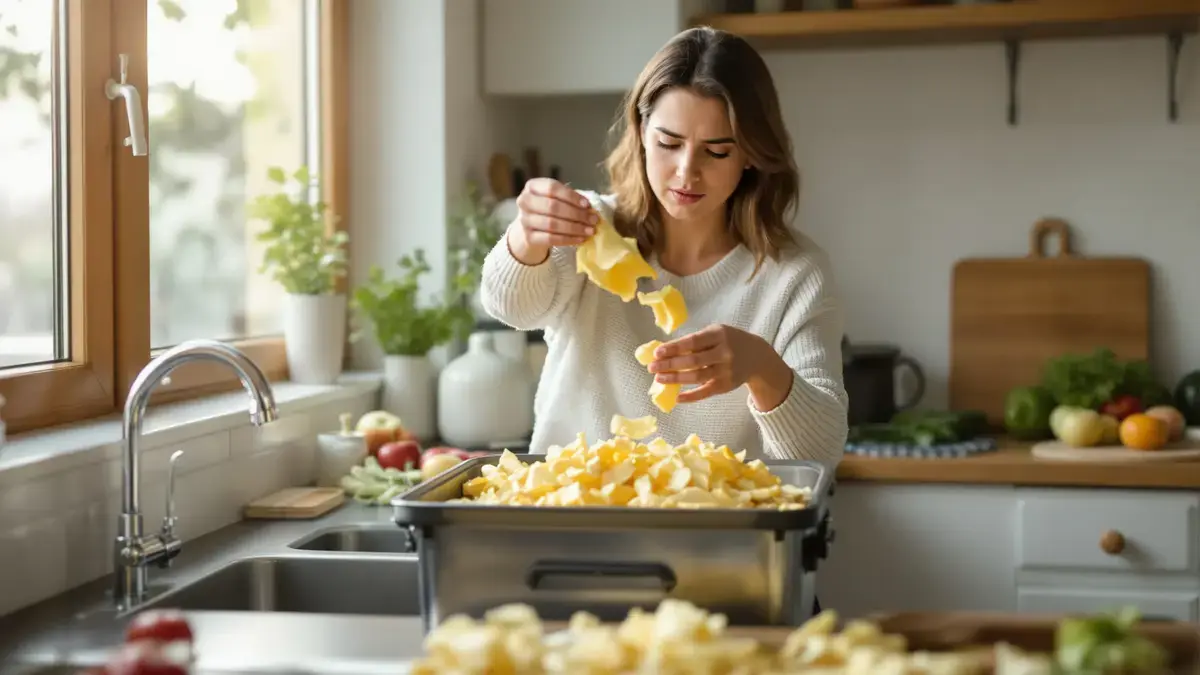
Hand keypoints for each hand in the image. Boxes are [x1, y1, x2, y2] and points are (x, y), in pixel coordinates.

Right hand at [507, 178, 597, 264]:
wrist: (532, 228)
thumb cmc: (549, 209)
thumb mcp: (557, 198)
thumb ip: (571, 199)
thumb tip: (591, 209)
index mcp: (532, 186)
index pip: (552, 188)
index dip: (571, 196)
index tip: (588, 205)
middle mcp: (524, 201)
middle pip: (552, 207)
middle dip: (576, 214)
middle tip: (593, 220)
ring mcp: (524, 220)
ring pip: (552, 224)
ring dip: (575, 228)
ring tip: (590, 230)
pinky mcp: (528, 238)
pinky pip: (550, 239)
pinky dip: (568, 239)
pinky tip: (580, 239)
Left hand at [648, 324, 790, 405]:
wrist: (757, 356)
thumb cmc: (729, 341)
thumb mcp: (716, 333)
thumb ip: (695, 340)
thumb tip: (665, 351)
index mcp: (719, 335)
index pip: (692, 342)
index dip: (674, 348)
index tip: (657, 353)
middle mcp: (724, 353)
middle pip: (693, 361)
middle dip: (670, 365)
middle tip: (652, 368)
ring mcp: (726, 371)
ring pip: (697, 377)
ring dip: (676, 379)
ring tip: (659, 378)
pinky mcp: (726, 385)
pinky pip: (706, 392)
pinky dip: (691, 396)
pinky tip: (677, 397)